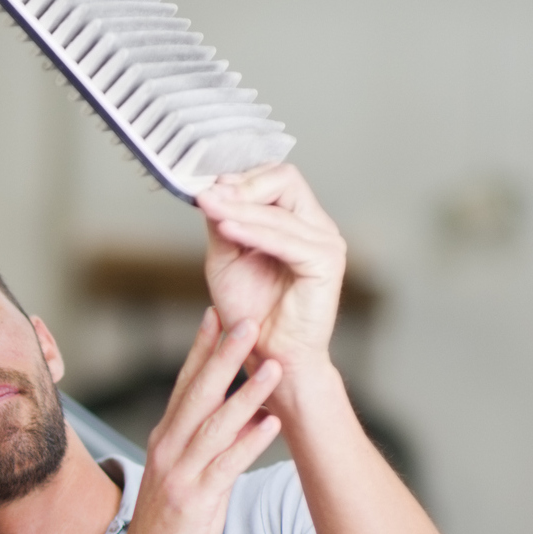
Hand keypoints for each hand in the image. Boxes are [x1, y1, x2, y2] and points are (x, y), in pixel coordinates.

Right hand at [112, 310, 282, 533]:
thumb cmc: (169, 525)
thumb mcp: (184, 475)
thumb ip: (209, 443)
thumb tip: (244, 413)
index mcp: (165, 439)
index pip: (183, 384)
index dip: (200, 348)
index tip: (217, 314)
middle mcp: (168, 450)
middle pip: (198, 394)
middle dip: (223, 356)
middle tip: (246, 321)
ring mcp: (179, 475)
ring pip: (215, 425)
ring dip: (247, 394)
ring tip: (273, 367)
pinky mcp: (194, 501)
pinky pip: (225, 466)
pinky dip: (248, 443)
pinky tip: (270, 424)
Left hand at [196, 163, 346, 411]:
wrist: (268, 356)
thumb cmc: (250, 313)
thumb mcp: (226, 259)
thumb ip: (223, 224)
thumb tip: (213, 190)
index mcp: (297, 222)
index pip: (276, 177)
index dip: (240, 178)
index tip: (206, 187)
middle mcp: (317, 226)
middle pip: (285, 178)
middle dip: (242, 186)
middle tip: (207, 196)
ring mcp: (326, 242)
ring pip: (280, 208)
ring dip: (238, 207)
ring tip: (208, 207)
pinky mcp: (326, 262)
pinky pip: (286, 239)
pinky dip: (253, 231)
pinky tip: (225, 228)